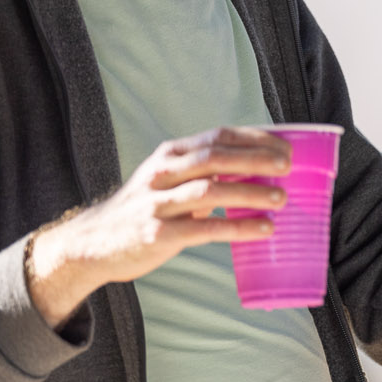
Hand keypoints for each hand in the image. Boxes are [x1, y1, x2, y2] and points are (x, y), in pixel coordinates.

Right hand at [27, 127, 291, 327]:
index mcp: (169, 155)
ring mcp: (157, 204)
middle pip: (216, 158)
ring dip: (250, 193)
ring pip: (211, 191)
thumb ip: (203, 173)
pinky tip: (263, 229)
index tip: (285, 146)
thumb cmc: (143, 210)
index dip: (254, 139)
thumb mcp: (167, 181)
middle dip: (255, 160)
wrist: (93, 245)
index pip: (217, 136)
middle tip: (288, 167)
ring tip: (282, 199)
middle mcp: (162, 173)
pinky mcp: (156, 234)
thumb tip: (258, 170)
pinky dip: (238, 228)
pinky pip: (204, 229)